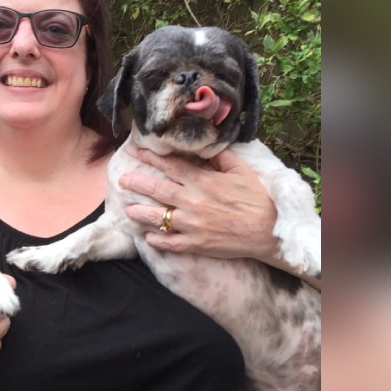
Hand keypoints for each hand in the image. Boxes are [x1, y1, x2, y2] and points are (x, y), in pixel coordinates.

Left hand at [118, 148, 279, 262]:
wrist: (268, 231)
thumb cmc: (256, 199)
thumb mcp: (241, 171)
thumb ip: (221, 157)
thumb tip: (206, 147)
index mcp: (202, 181)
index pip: (171, 165)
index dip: (152, 157)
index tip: (138, 151)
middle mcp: (192, 201)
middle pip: (157, 190)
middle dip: (136, 183)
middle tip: (122, 180)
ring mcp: (192, 224)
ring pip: (157, 218)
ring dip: (139, 213)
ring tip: (127, 210)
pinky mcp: (195, 244)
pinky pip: (170, 242)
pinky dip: (156, 240)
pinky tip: (147, 238)